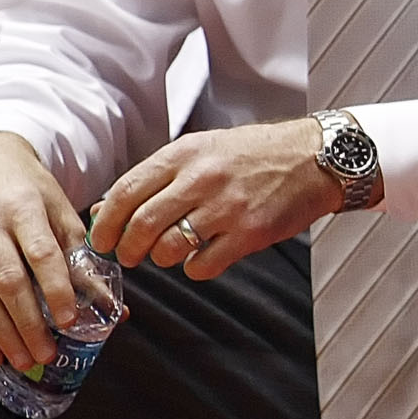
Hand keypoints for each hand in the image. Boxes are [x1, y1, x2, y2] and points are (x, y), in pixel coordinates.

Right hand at [0, 132, 87, 368]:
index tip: (70, 320)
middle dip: (28, 323)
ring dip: (2, 334)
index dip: (55, 289)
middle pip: (8, 282)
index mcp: (24, 208)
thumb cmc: (29, 190)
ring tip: (25, 360)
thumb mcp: (60, 209)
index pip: (41, 253)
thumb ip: (82, 255)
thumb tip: (113, 306)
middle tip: (47, 353)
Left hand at [88, 119, 341, 280]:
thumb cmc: (254, 154)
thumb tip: (105, 211)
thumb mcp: (201, 150)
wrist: (314, 158)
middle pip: (140, 226)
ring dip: (161, 259)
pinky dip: (195, 268)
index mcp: (185, 153)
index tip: (102, 239)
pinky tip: (205, 254)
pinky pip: (201, 266)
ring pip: (167, 250)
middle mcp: (203, 178)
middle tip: (130, 255)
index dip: (106, 223)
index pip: (125, 191)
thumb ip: (155, 178)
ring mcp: (227, 207)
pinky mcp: (250, 233)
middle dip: (127, 250)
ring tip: (171, 251)